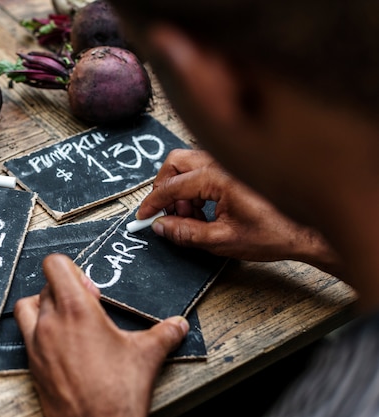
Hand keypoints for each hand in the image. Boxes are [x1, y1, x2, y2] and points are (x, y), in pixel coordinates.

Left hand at [14, 253, 189, 416]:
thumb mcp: (147, 356)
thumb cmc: (115, 395)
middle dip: (66, 289)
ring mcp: (37, 345)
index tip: (89, 284)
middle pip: (45, 285)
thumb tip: (177, 325)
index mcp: (76, 311)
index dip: (71, 267)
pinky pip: (26, 335)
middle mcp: (50, 324)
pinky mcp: (32, 364)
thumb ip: (164, 334)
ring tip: (67, 318)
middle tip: (88, 305)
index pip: (55, 265)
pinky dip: (39, 331)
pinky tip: (62, 344)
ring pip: (27, 307)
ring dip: (43, 305)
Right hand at [138, 149, 341, 274]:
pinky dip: (194, 187)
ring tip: (191, 217)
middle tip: (166, 215)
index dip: (153, 204)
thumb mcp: (223, 240)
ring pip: (187, 164)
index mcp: (218, 178)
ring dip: (180, 189)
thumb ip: (186, 233)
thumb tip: (161, 226)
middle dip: (164, 189)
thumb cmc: (275, 233)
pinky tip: (204, 210)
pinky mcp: (234, 167)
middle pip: (175, 164)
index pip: (172, 187)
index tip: (143, 217)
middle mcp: (222, 162)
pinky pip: (202, 169)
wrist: (307, 231)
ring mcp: (229, 162)